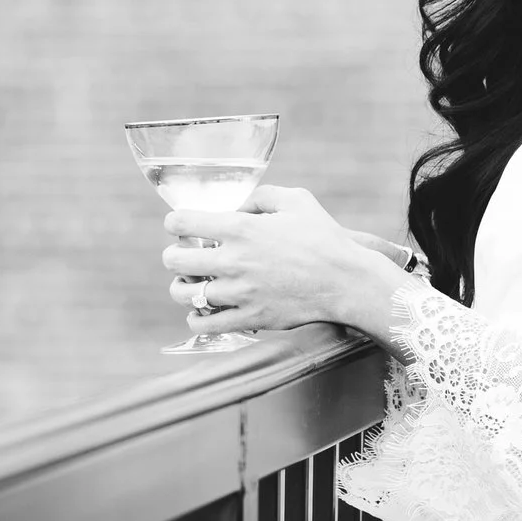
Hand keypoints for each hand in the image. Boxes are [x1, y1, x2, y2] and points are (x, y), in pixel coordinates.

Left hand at [163, 185, 411, 342]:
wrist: (347, 281)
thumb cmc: (324, 237)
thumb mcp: (295, 199)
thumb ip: (259, 196)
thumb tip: (235, 207)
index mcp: (240, 228)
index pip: (181, 222)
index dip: (176, 222)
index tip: (184, 226)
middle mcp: (234, 261)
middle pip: (174, 261)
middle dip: (175, 255)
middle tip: (186, 255)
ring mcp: (239, 293)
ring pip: (184, 295)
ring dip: (183, 288)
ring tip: (194, 284)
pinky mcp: (249, 318)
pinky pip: (204, 323)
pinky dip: (198, 316)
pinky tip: (207, 308)